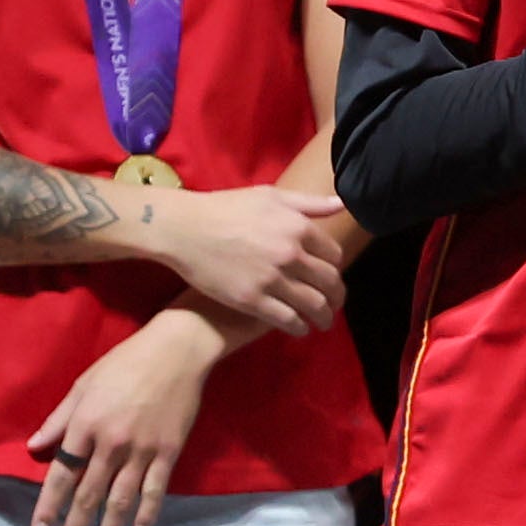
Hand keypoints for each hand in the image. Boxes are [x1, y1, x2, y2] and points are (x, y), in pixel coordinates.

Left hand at [25, 307, 219, 525]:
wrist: (176, 350)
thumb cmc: (125, 363)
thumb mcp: (84, 384)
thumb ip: (59, 419)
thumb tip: (34, 448)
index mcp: (86, 424)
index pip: (62, 475)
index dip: (49, 506)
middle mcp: (111, 443)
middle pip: (88, 495)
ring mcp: (142, 449)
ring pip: (121, 499)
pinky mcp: (169, 450)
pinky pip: (156, 488)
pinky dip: (147, 511)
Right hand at [158, 185, 346, 333]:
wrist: (184, 229)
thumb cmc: (225, 208)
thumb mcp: (270, 196)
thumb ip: (309, 203)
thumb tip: (341, 205)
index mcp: (297, 227)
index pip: (333, 254)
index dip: (336, 268)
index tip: (333, 276)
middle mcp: (290, 254)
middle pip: (328, 282)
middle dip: (337, 297)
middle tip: (336, 305)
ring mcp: (271, 279)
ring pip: (313, 304)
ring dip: (324, 316)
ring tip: (324, 322)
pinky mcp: (252, 300)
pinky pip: (287, 320)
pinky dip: (299, 327)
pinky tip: (301, 330)